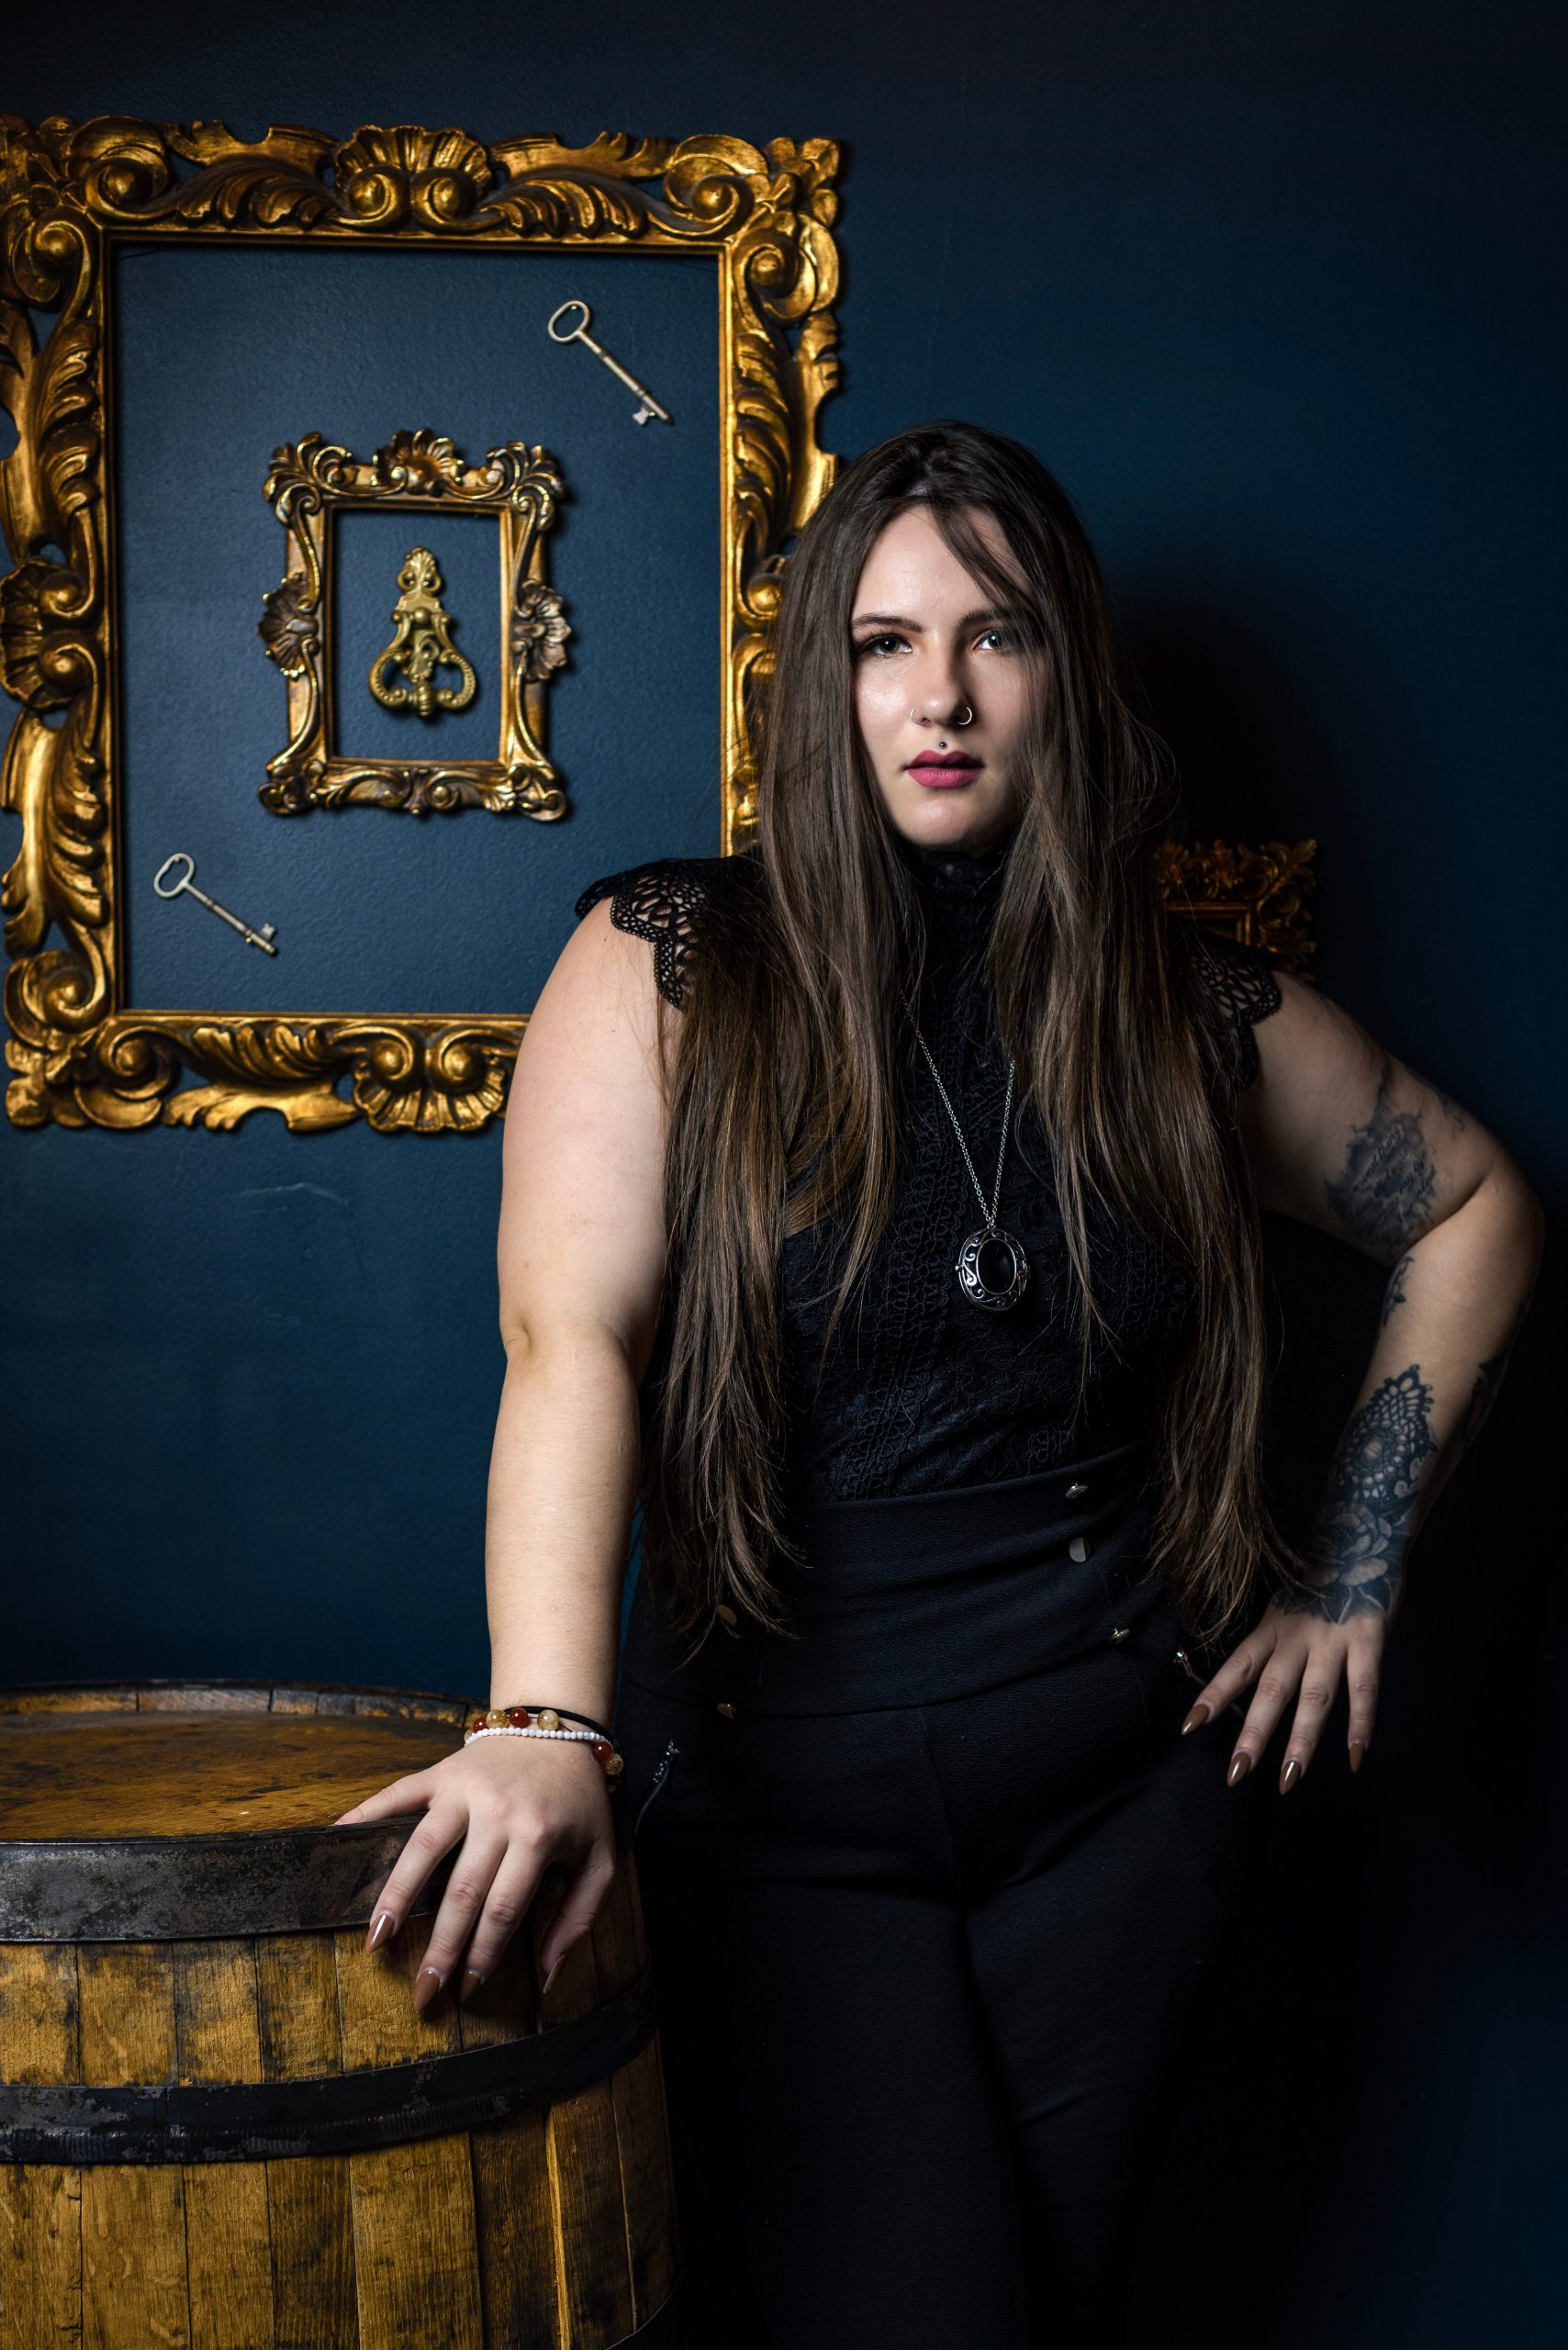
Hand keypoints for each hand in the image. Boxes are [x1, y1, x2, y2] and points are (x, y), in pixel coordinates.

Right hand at [333, 1733, 616, 2012]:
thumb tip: (550, 1975)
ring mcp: (464, 1789)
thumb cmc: (580, 1802)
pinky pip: (397, 1794)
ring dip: (395, 1897)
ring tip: (374, 1941)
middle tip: (420, 1993)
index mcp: (538, 1836)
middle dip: (440, 1948)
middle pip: (461, 1891)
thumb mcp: (600, 1857)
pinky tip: (339, 1838)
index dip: (483, 1954)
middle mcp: (498, 1813)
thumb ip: (581, 1915)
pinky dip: (365, 1813)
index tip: (466, 1991)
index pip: (503, 1909)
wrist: (562, 1728)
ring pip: (421, 1849)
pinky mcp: (441, 1771)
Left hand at [1179, 1597, 1389, 1790]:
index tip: (1189, 1727)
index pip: (1236, 1666)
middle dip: (1253, 1733)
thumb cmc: (1320, 1578)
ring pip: (1314, 1696)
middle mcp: (1296, 1636)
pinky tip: (1357, 1756)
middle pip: (1271, 1690)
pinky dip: (1361, 1723)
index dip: (1214, 1696)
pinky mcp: (1369, 1639)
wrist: (1361, 1532)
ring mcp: (1333, 1639)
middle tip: (1235, 1773)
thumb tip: (1255, 1685)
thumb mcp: (1285, 1606)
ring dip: (1302, 1739)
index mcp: (1271, 1628)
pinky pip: (1364, 1687)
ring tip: (1289, 1777)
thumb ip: (1275, 1643)